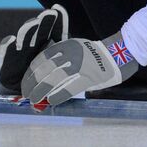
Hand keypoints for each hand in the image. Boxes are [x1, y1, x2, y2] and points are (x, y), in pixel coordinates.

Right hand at [0, 4, 69, 95]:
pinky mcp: (8, 60)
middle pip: (40, 30)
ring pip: (24, 37)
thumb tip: (83, 50)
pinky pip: (7, 52)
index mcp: (48, 44)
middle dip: (45, 21)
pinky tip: (11, 40)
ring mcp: (20, 50)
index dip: (58, 20)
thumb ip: (66, 58)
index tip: (59, 9)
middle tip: (49, 13)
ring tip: (33, 22)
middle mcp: (34, 44)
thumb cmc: (43, 76)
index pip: (55, 30)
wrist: (22, 90)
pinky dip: (8, 46)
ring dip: (29, 29)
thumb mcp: (58, 68)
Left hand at [23, 32, 139, 107]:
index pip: (42, 58)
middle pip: (46, 69)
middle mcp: (72, 53)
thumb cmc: (95, 55)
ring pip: (54, 79)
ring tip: (35, 99)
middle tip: (27, 93)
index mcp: (67, 45)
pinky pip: (70, 88)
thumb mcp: (76, 48)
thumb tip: (43, 76)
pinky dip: (58, 95)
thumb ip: (61, 58)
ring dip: (41, 91)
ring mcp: (82, 65)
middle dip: (33, 83)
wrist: (120, 54)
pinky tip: (51, 101)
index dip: (32, 72)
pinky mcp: (90, 77)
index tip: (26, 82)